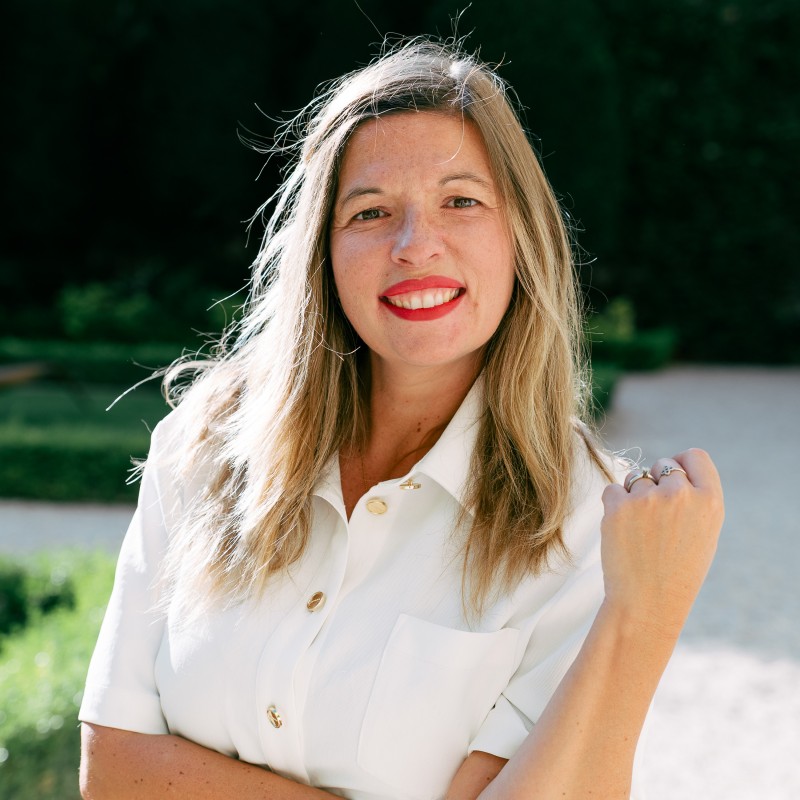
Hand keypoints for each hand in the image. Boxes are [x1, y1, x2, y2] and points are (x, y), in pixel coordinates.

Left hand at [600, 448, 724, 639]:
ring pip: (635, 477)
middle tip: (654, 518)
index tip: (673, 475)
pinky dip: (613, 505)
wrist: (648, 604)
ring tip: (640, 531)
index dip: (682, 462)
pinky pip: (612, 490)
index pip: (696, 456)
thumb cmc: (677, 572)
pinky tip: (623, 531)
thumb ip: (694, 498)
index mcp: (710, 501)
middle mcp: (680, 494)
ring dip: (633, 495)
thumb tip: (670, 466)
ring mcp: (648, 498)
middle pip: (662, 464)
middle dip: (656, 482)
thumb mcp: (704, 533)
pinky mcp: (618, 506)